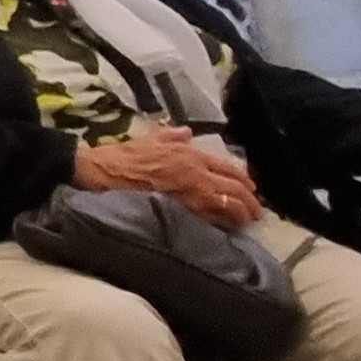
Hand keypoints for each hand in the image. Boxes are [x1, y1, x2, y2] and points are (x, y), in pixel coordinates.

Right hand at [73, 128, 261, 228]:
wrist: (103, 174)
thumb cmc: (124, 156)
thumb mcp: (149, 138)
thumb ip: (172, 136)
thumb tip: (186, 133)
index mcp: (190, 155)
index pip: (228, 168)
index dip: (243, 180)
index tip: (252, 188)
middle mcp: (196, 173)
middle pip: (234, 188)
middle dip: (250, 201)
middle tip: (257, 212)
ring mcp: (189, 194)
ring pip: (227, 205)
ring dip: (241, 214)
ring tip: (247, 222)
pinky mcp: (180, 211)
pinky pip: (209, 219)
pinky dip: (222, 223)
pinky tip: (226, 228)